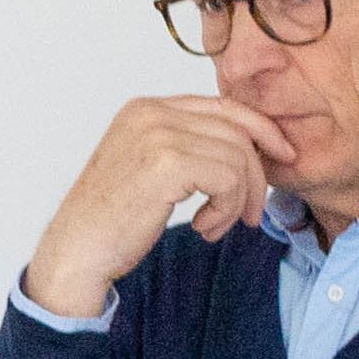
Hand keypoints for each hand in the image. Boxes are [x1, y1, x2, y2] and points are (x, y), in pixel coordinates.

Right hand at [25, 96, 297, 319]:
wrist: (76, 253)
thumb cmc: (112, 221)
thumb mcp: (150, 167)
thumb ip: (188, 144)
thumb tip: (253, 142)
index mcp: (145, 108)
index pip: (224, 105)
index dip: (262, 130)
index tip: (283, 156)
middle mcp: (151, 112)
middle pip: (238, 129)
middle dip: (255, 175)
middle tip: (251, 215)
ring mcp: (157, 134)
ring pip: (237, 157)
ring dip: (237, 200)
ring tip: (216, 226)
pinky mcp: (167, 163)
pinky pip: (229, 179)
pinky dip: (227, 209)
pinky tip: (204, 228)